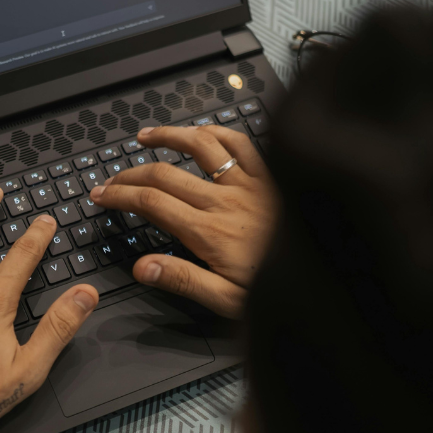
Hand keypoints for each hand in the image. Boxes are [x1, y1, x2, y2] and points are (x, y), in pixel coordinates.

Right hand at [89, 125, 277, 317]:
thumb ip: (183, 280)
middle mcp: (224, 201)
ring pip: (199, 146)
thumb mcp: (227, 301)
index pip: (150, 203)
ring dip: (168, 137)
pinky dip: (216, 132)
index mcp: (209, 232)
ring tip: (145, 137)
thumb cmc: (280, 291)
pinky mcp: (269, 177)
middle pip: (164, 174)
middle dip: (130, 173)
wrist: (330, 274)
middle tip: (112, 179)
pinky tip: (201, 132)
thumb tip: (142, 267)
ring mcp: (247, 184)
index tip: (101, 195)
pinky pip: (240, 143)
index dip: (119, 195)